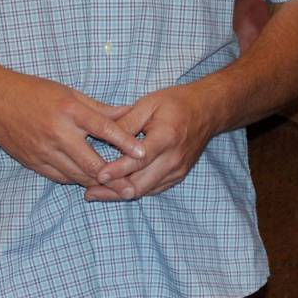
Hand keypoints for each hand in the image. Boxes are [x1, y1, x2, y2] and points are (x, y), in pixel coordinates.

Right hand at [0, 76, 144, 186]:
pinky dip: (76, 179)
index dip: (125, 143)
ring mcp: (44, 151)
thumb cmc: (34, 92)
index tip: (142, 153)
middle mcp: (58, 133)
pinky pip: (60, 177)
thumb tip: (128, 112)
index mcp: (69, 110)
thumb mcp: (68, 93)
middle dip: (114, 178)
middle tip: (132, 188)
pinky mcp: (34, 163)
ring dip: (96, 182)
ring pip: (77, 175)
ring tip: (115, 189)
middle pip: (91, 162)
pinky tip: (87, 180)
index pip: (104, 129)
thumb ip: (99, 108)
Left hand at [86, 81, 226, 200]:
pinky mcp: (178, 176)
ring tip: (96, 193)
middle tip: (89, 192)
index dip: (118, 170)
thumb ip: (126, 121)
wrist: (208, 110)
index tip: (98, 175)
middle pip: (141, 183)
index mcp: (166, 138)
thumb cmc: (176, 103)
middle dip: (113, 190)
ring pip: (145, 190)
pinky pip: (153, 189)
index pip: (139, 160)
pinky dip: (134, 190)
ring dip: (120, 193)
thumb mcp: (148, 103)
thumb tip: (103, 136)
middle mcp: (173, 159)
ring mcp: (177, 170)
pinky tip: (116, 190)